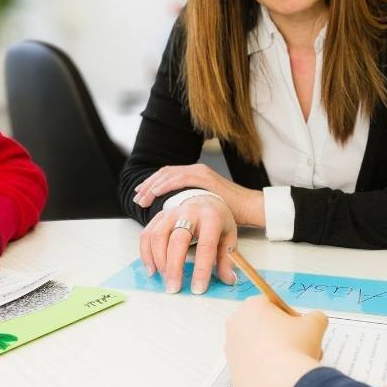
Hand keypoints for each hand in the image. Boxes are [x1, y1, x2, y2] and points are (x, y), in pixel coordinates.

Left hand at [132, 164, 265, 225]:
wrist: (249, 207)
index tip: (140, 195)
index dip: (152, 185)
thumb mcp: (204, 207)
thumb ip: (190, 206)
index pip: (168, 176)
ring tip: (142, 198)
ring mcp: (200, 172)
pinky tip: (155, 193)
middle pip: (164, 174)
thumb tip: (174, 216)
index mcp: (195, 176)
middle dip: (148, 185)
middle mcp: (196, 170)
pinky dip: (165, 185)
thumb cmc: (229, 211)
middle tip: (137, 198)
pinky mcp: (204, 177)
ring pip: (168, 174)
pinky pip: (179, 178)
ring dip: (152, 186)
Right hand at [139, 195, 237, 293]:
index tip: (197, 289)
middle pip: (178, 240)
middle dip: (174, 267)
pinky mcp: (159, 216)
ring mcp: (172, 212)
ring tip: (165, 279)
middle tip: (174, 288)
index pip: (206, 245)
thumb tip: (228, 280)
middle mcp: (190, 212)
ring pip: (158, 236)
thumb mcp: (228, 238)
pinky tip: (152, 270)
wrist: (204, 200)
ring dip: (159, 261)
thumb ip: (227, 259)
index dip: (201, 269)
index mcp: (211, 218)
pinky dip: (146, 254)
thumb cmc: (216, 222)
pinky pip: (147, 235)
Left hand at [225, 296, 327, 386]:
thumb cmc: (296, 347)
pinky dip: (265, 373)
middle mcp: (235, 326)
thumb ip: (315, 317)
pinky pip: (253, 370)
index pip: (273, 305)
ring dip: (273, 354)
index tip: (302, 331)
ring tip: (291, 367)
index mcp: (251, 307)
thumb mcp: (315, 325)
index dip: (290, 317)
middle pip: (262, 327)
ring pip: (256, 349)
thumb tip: (315, 321)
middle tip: (299, 349)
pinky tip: (280, 380)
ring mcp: (231, 352)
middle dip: (280, 336)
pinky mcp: (233, 375)